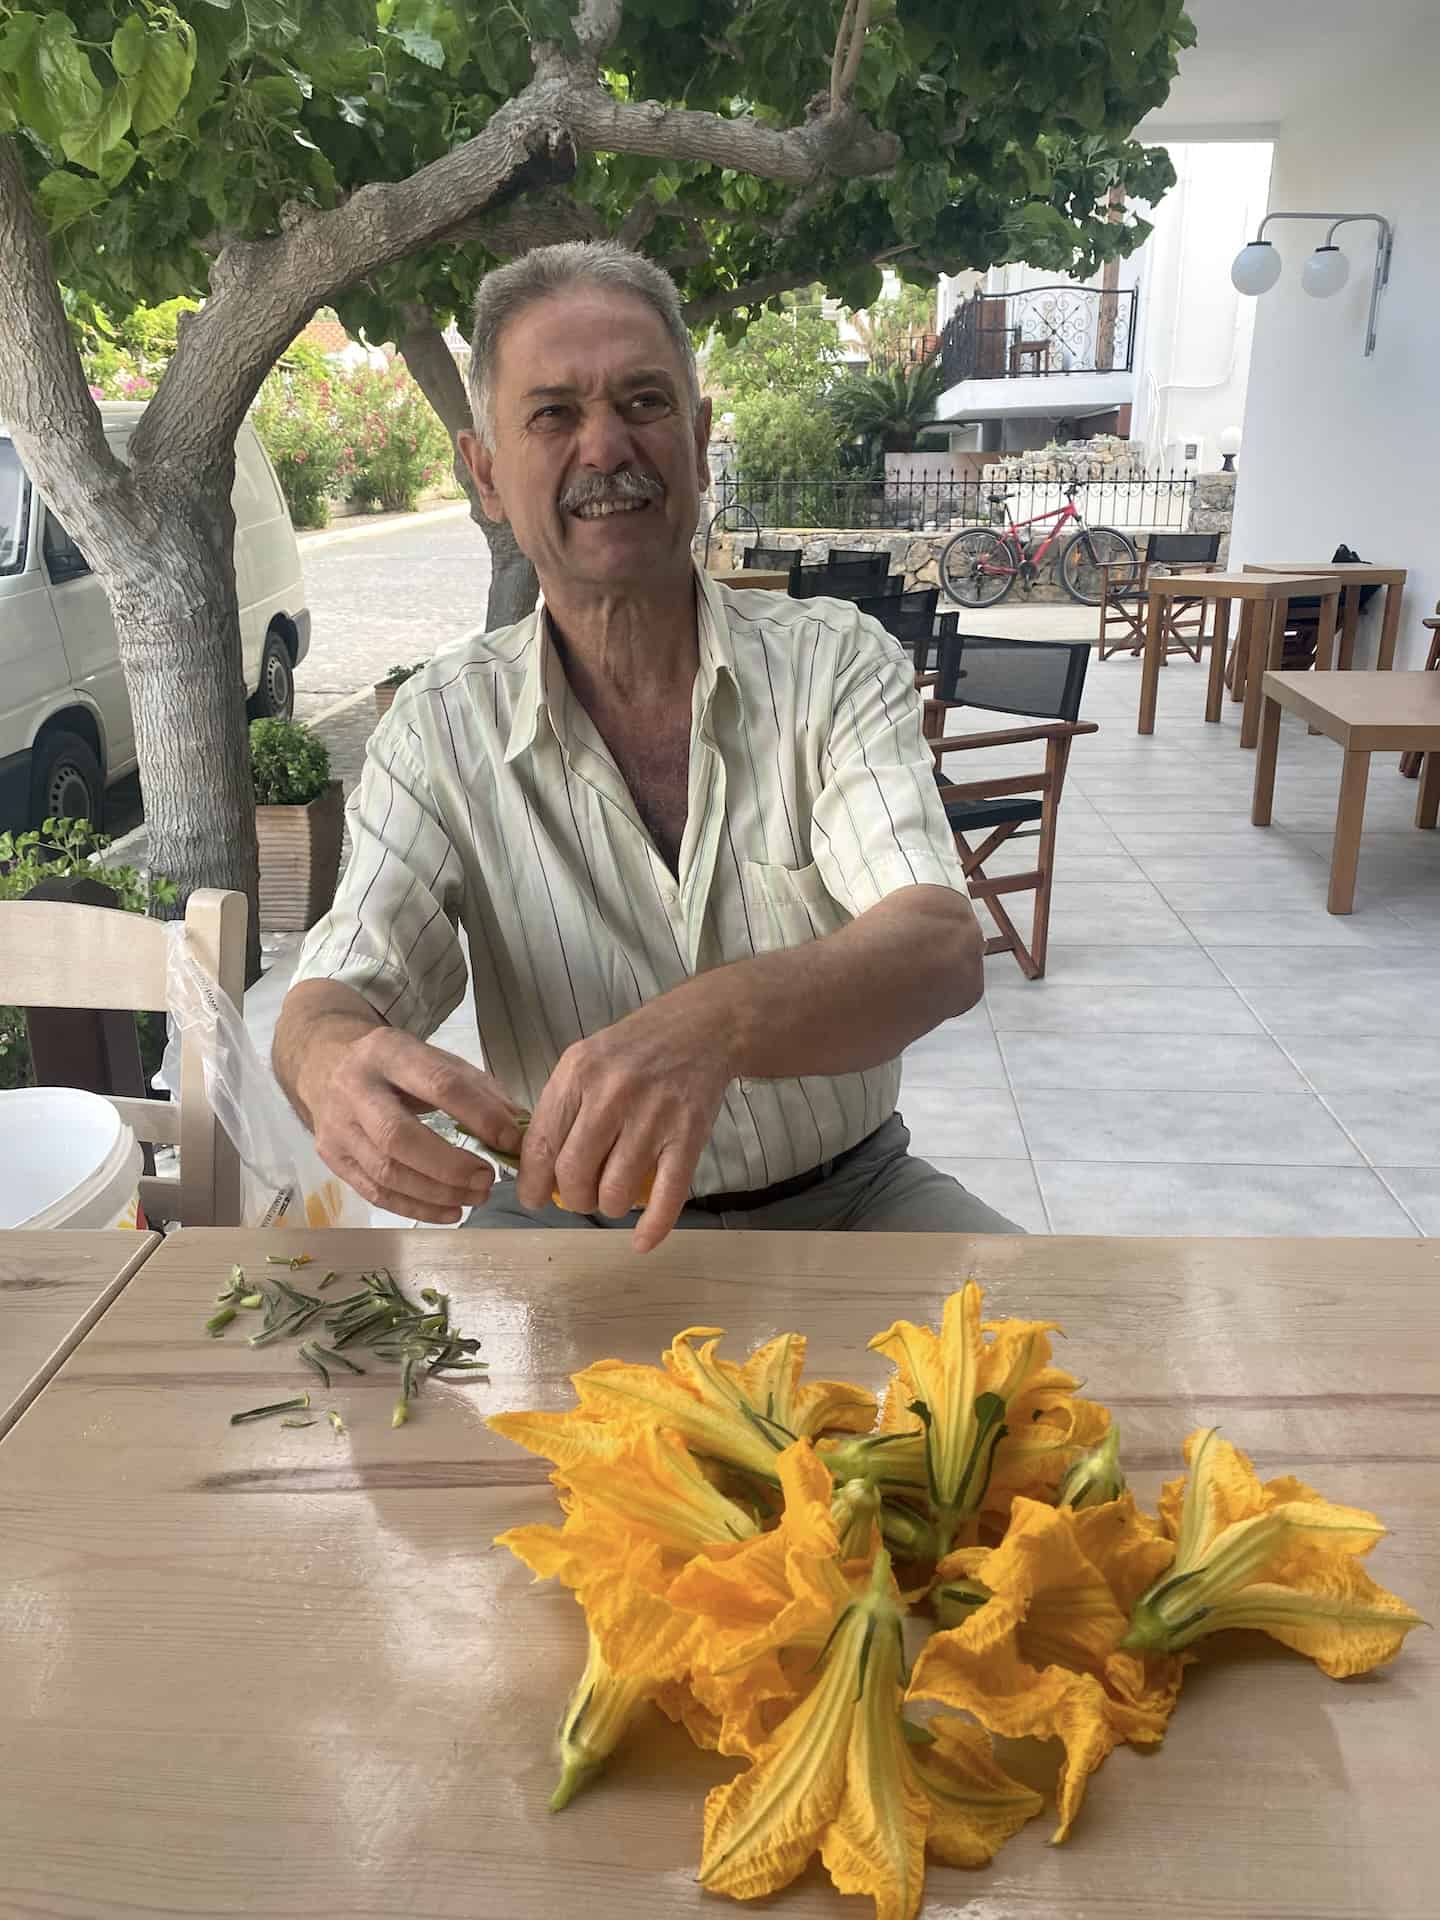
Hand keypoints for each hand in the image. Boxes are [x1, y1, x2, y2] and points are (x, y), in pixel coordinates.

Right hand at [299, 1024, 524, 1223]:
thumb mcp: (432, 1058)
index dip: (478, 1115)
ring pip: (385, 1171)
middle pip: (398, 1136)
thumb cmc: (392, 1065)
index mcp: (389, 1052)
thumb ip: (477, 1088)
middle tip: (487, 1180)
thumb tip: (518, 1128)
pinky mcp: (331, 1157)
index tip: (510, 1140)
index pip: (437, 1084)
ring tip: (476, 1196)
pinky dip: (417, 1209)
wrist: (322, 1062)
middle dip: (449, 1166)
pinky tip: (450, 1212)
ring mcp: (337, 1126)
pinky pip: (375, 1193)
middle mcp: (355, 1089)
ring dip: (437, 1193)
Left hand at [517, 992, 735, 1251]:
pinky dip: (652, 1228)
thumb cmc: (635, 1049)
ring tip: (612, 1198)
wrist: (701, 1028)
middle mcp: (612, 1095)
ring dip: (608, 1207)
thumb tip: (539, 1170)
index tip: (535, 1198)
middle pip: (574, 1174)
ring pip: (614, 1191)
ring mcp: (653, 1117)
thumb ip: (562, 1108)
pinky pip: (666, 1196)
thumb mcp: (585, 1060)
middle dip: (573, 1198)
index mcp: (578, 1074)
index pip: (542, 1144)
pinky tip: (642, 1241)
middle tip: (581, 1196)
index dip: (533, 1183)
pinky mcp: (688, 1136)